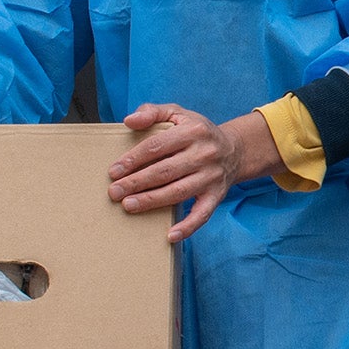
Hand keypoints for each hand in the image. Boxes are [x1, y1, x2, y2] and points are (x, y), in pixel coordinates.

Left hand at [109, 102, 272, 241]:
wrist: (234, 150)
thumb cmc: (198, 132)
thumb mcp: (178, 113)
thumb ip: (153, 112)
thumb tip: (129, 121)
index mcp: (192, 131)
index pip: (157, 146)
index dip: (133, 159)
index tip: (114, 171)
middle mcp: (204, 154)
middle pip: (164, 171)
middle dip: (136, 182)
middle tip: (114, 192)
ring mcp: (211, 177)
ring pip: (177, 192)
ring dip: (151, 201)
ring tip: (129, 205)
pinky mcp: (217, 196)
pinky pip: (202, 214)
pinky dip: (187, 227)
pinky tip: (170, 235)